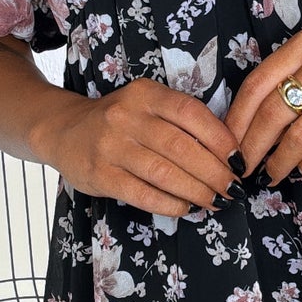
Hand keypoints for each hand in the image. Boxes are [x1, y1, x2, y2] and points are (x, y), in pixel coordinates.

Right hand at [50, 78, 240, 217]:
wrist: (64, 130)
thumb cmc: (119, 121)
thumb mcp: (147, 106)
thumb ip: (179, 121)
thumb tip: (226, 154)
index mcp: (145, 94)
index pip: (191, 113)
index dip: (220, 138)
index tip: (238, 160)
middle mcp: (127, 117)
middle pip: (181, 147)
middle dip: (214, 172)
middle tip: (233, 189)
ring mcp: (111, 146)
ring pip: (164, 173)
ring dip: (196, 191)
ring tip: (215, 201)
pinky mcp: (100, 175)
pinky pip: (143, 193)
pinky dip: (170, 204)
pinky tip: (185, 207)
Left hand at [225, 25, 301, 184]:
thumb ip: (289, 81)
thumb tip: (245, 128)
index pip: (258, 83)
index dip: (237, 119)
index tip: (228, 144)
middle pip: (274, 112)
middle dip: (252, 147)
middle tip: (244, 167)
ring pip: (300, 136)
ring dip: (279, 162)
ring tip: (272, 174)